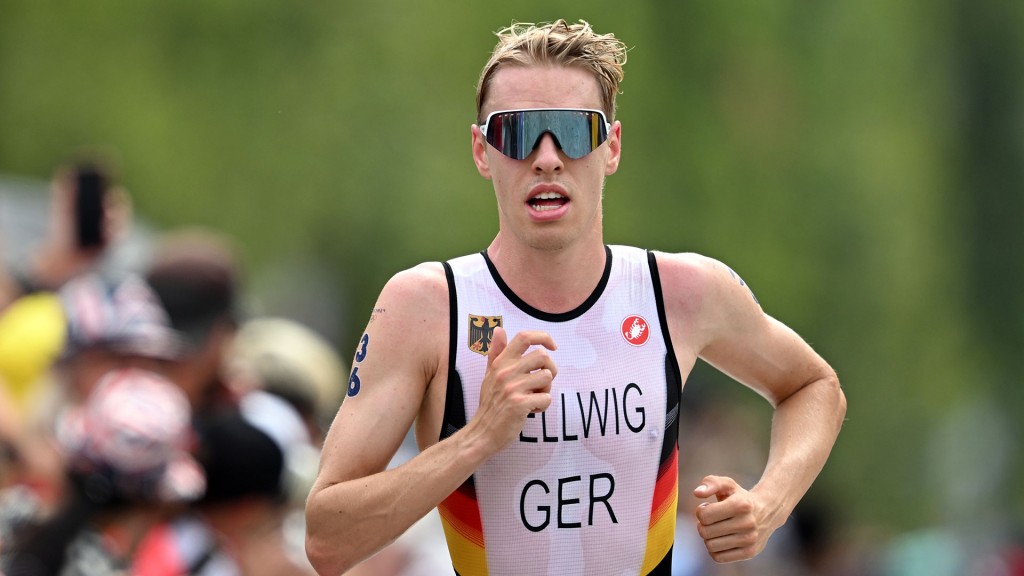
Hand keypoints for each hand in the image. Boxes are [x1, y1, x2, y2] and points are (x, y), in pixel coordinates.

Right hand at [473, 327, 556, 450]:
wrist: (482, 433)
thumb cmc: (490, 404)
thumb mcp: (489, 375)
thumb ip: (496, 353)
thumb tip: (499, 330)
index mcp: (501, 363)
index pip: (524, 337)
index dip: (543, 337)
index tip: (552, 347)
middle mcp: (506, 372)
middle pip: (543, 356)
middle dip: (550, 369)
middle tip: (542, 383)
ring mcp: (512, 388)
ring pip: (547, 377)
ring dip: (546, 389)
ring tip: (534, 398)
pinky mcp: (519, 404)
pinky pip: (546, 398)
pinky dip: (543, 406)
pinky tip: (531, 410)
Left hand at [693, 475, 776, 562]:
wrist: (767, 511)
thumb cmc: (740, 497)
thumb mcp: (727, 484)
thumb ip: (710, 482)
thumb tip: (697, 493)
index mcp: (741, 504)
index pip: (704, 515)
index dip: (701, 511)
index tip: (708, 508)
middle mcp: (748, 523)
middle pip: (705, 532)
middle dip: (703, 525)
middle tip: (711, 520)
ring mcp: (750, 540)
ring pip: (710, 546)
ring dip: (708, 538)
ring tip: (717, 529)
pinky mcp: (750, 553)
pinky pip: (718, 557)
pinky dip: (715, 550)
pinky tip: (721, 540)